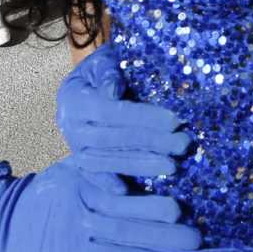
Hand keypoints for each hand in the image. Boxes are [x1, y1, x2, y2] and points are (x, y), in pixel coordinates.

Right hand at [0, 155, 200, 251]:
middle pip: (127, 234)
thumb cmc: (51, 186)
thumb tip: (135, 173)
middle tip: (196, 242)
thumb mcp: (74, 166)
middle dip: (163, 239)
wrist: (7, 219)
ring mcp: (74, 251)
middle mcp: (80, 224)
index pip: (122, 204)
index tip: (179, 210)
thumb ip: (105, 168)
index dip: (151, 208)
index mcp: (83, 195)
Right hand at [55, 45, 192, 179]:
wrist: (90, 81)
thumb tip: (113, 91)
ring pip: (105, 161)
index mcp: (74, 98)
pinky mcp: (81, 161)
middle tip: (183, 144)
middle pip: (110, 139)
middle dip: (149, 143)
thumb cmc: (107, 67)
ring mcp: (74, 146)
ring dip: (139, 166)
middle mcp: (69, 125)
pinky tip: (128, 191)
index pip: (110, 111)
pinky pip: (94, 176)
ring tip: (172, 166)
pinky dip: (109, 184)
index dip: (142, 117)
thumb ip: (109, 72)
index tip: (174, 121)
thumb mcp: (106, 60)